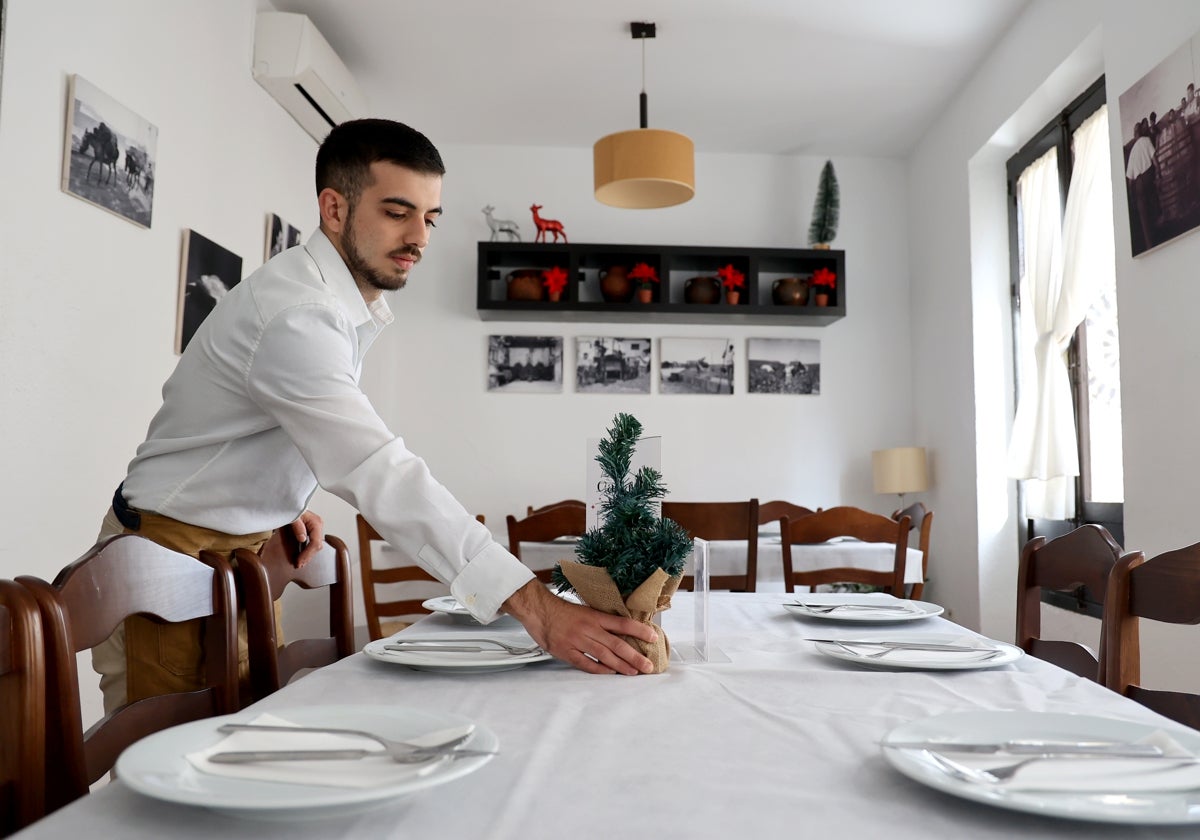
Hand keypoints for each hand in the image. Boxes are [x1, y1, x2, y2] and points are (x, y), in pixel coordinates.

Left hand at [289, 510, 324, 567]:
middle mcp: (318, 526)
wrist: (287, 503)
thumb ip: (297, 526)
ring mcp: (315, 528)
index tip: (299, 561)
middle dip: (308, 556)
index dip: (307, 554)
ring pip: (316, 546)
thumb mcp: (292, 515)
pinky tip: (302, 556)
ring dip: (308, 555)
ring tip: (300, 563)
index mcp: (316, 522)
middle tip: (299, 565)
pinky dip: (307, 551)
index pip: (315, 542)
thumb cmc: (290, 507)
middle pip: (317, 546)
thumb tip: (302, 538)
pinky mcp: (311, 530)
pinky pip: (312, 543)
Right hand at [502, 580, 656, 674]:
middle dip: (635, 656)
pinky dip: (599, 669)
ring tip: (634, 672)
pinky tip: (609, 673)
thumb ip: (601, 621)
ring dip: (622, 666)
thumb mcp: (585, 611)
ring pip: (605, 655)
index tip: (652, 638)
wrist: (539, 611)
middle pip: (617, 644)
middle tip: (648, 666)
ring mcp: (578, 641)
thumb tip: (620, 630)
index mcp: (595, 616)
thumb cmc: (561, 611)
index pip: (622, 624)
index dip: (639, 631)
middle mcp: (589, 629)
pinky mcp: (567, 651)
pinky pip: (586, 663)